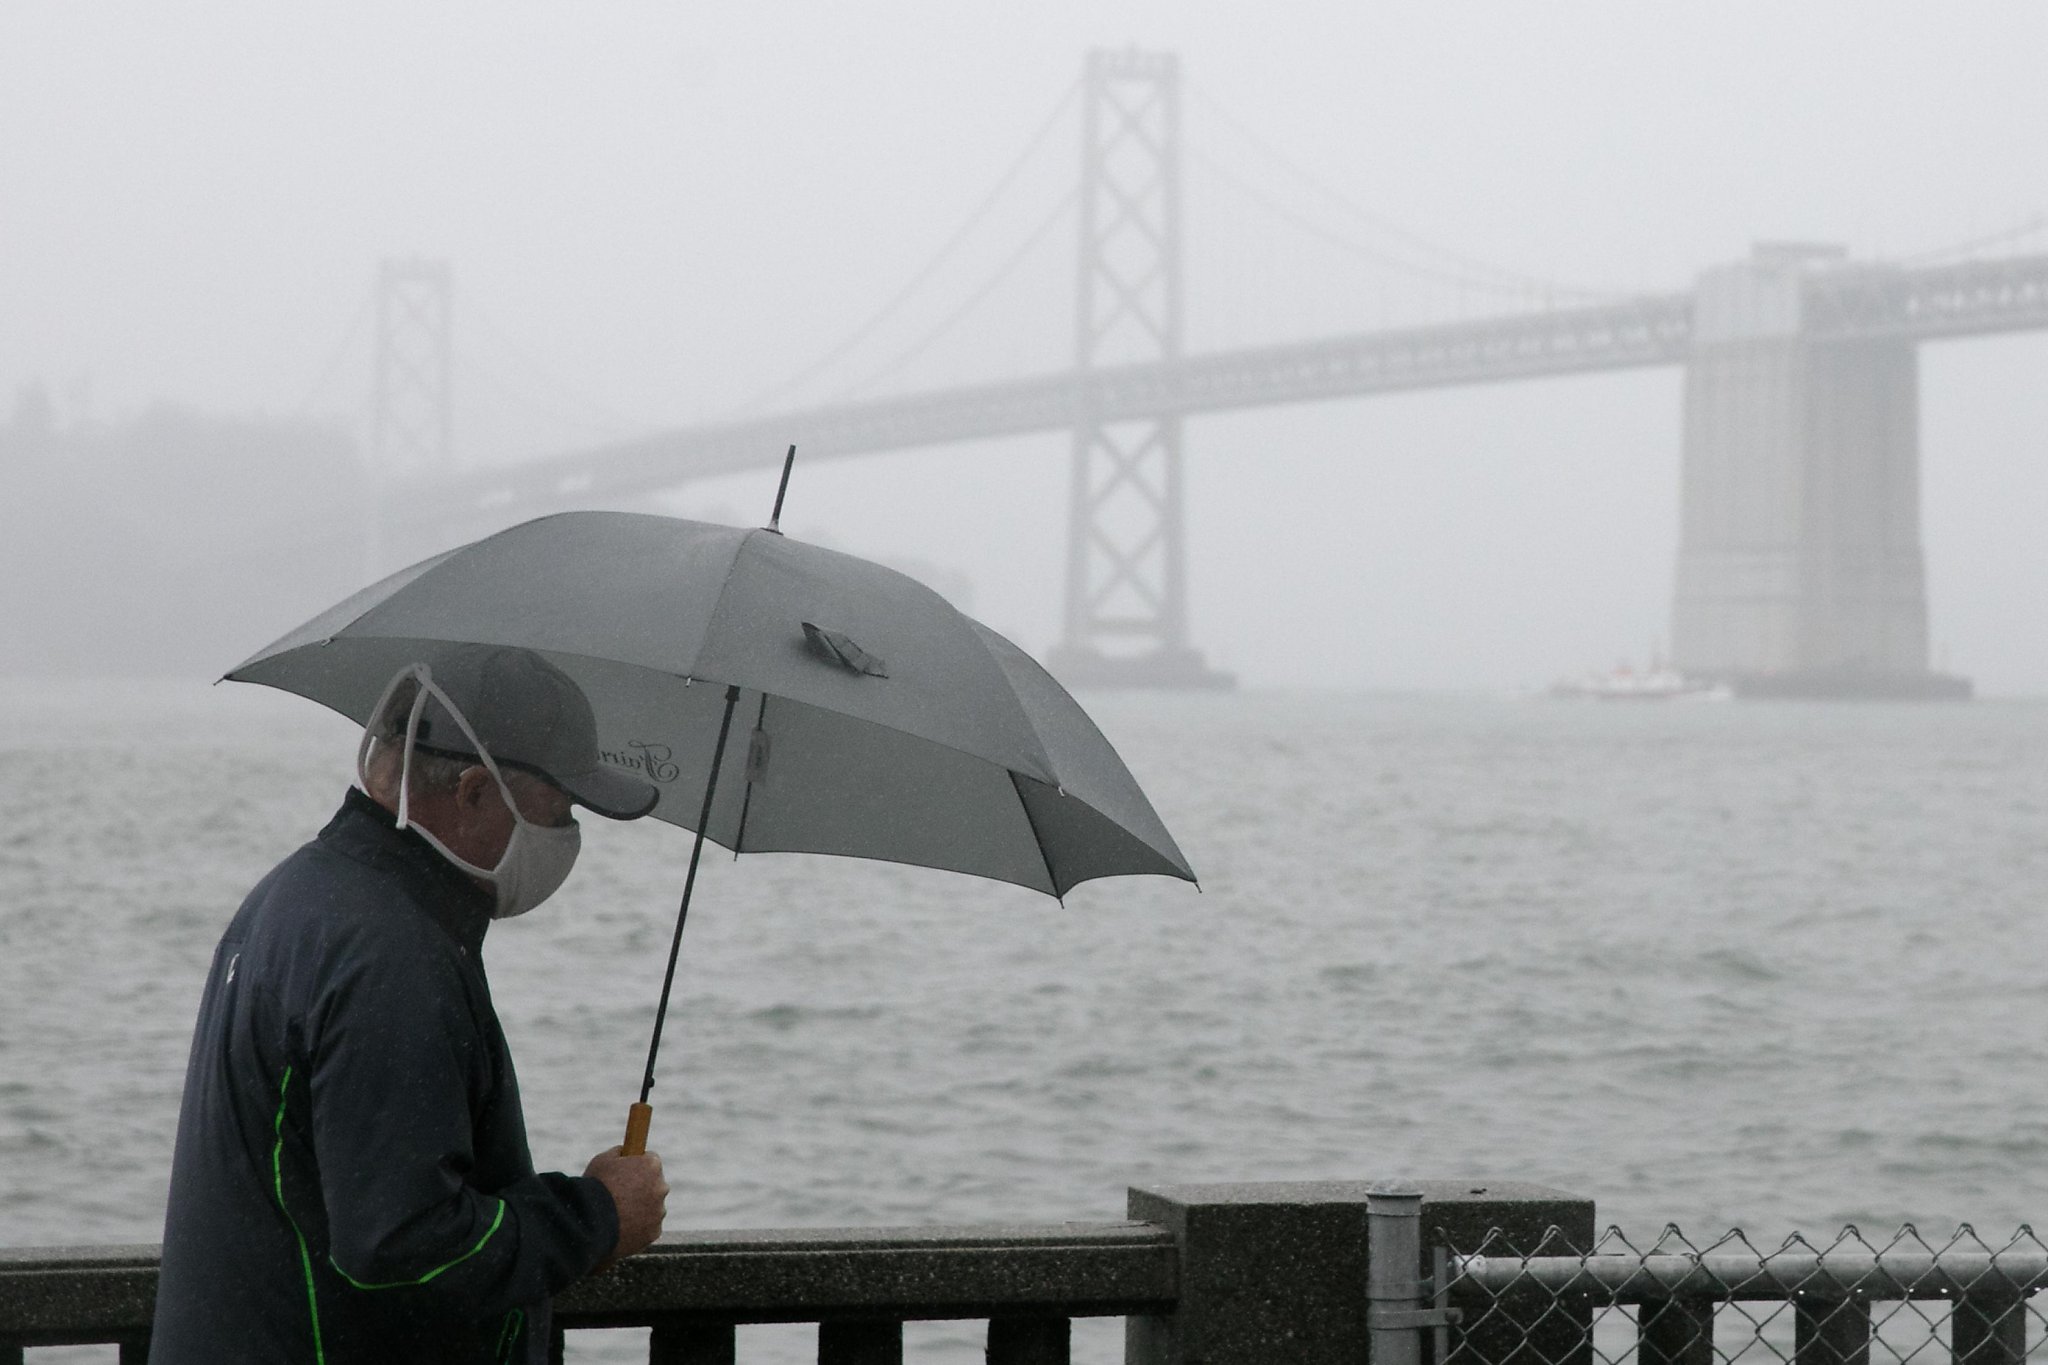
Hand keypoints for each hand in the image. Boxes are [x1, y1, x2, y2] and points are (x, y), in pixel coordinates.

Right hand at [584, 1145, 667, 1265]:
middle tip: (620, 1196)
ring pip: (652, 1208)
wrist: (589, 1222)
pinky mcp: (654, 1232)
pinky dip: (638, 1229)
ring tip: (616, 1215)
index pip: (651, 1160)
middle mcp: (661, 1187)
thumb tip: (624, 1152)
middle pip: (654, 1185)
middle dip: (641, 1189)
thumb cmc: (594, 1187)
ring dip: (640, 1210)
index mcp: (652, 1165)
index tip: (628, 1172)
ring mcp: (659, 1211)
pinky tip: (620, 1229)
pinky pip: (648, 1228)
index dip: (637, 1166)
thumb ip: (619, 1154)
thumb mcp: (603, 1160)